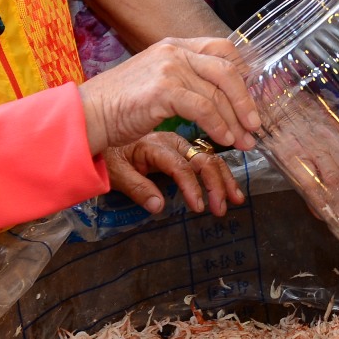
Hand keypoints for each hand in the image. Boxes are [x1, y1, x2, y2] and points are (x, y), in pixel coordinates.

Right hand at [78, 37, 259, 153]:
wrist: (86, 115)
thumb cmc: (121, 104)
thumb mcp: (158, 81)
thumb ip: (187, 78)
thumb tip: (222, 93)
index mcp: (175, 45)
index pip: (223, 48)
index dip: (243, 73)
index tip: (252, 97)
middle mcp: (174, 52)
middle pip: (227, 71)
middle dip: (246, 101)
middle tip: (255, 125)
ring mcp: (168, 68)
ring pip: (218, 93)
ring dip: (235, 121)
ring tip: (242, 142)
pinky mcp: (163, 90)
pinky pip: (204, 108)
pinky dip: (218, 126)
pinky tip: (221, 139)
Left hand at [105, 132, 244, 215]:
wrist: (102, 130)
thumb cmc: (109, 155)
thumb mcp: (116, 173)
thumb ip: (138, 189)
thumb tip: (159, 207)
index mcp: (155, 146)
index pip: (180, 167)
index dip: (192, 187)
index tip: (199, 207)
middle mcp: (172, 141)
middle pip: (203, 160)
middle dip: (216, 184)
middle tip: (221, 208)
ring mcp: (180, 143)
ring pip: (210, 157)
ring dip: (225, 178)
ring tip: (236, 199)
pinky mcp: (184, 147)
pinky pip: (207, 157)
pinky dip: (221, 171)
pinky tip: (230, 186)